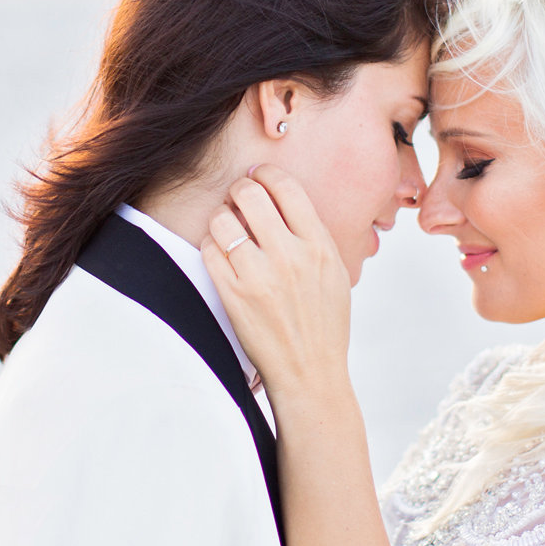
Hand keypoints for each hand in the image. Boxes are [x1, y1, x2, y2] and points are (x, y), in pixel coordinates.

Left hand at [200, 166, 351, 404]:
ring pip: (223, 220)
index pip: (286, 188)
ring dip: (221, 216)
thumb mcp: (334, 272)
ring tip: (227, 226)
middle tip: (237, 196)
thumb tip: (285, 198)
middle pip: (251, 195)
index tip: (258, 176)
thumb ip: (313, 234)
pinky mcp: (233, 295)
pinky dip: (211, 244)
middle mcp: (289, 256)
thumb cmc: (324, 322)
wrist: (310, 371)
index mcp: (318, 246)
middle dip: (238, 189)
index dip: (266, 174)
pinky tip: (220, 251)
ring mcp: (259, 276)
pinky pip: (209, 250)